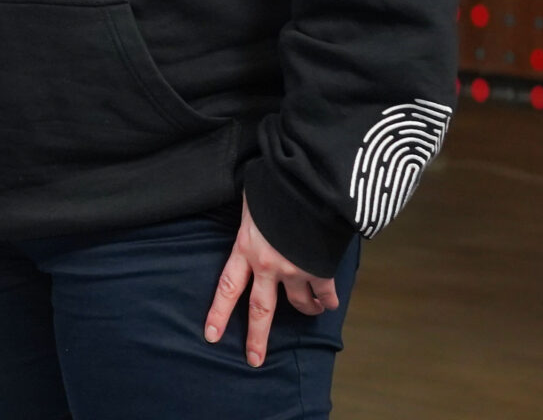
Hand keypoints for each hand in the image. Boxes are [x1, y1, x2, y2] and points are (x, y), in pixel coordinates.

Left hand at [203, 196, 337, 366]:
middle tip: (254, 360)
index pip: (227, 286)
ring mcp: (295, 268)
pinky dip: (329, 300)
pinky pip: (325, 292)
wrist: (309, 181)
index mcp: (245, 248)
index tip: (211, 336)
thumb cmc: (275, 182)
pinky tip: (330, 303)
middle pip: (260, 309)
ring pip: (299, 303)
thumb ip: (253, 218)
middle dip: (257, 338)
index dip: (219, 313)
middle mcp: (267, 264)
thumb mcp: (252, 200)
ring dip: (305, 309)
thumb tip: (255, 213)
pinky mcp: (320, 267)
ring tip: (310, 311)